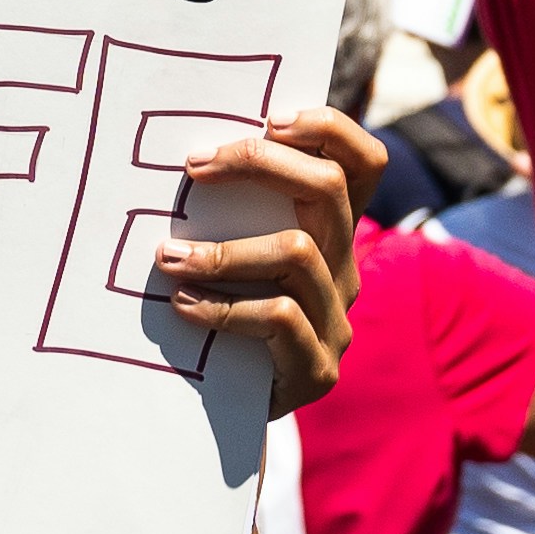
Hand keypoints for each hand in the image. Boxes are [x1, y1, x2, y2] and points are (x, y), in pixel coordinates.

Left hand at [152, 105, 375, 410]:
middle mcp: (346, 269)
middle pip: (328, 190)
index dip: (331, 129)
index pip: (365, 164)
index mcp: (332, 233)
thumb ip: (232, 211)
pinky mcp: (317, 368)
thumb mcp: (235, 255)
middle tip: (194, 165)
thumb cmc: (221, 316)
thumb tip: (184, 151)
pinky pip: (280, 317)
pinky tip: (184, 307)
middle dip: (259, 163)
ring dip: (223, 250)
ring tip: (168, 256)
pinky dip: (225, 307)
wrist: (228, 414)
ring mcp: (337, 320)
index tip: (269, 119)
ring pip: (298, 252)